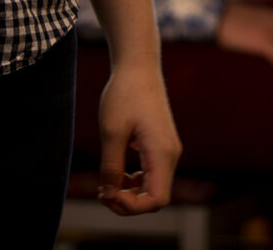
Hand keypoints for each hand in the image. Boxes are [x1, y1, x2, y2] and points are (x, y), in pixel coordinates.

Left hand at [97, 61, 181, 215]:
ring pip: (154, 186)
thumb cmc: (124, 94)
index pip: (156, 200)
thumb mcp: (111, 132)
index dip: (132, 207)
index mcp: (162, 153)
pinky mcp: (162, 143)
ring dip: (132, 192)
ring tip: (106, 184)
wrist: (138, 64)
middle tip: (102, 192)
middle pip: (157, 197)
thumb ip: (111, 167)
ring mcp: (168, 149)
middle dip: (129, 202)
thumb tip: (110, 196)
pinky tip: (117, 171)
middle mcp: (171, 154)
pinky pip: (153, 173)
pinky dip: (136, 179)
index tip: (108, 193)